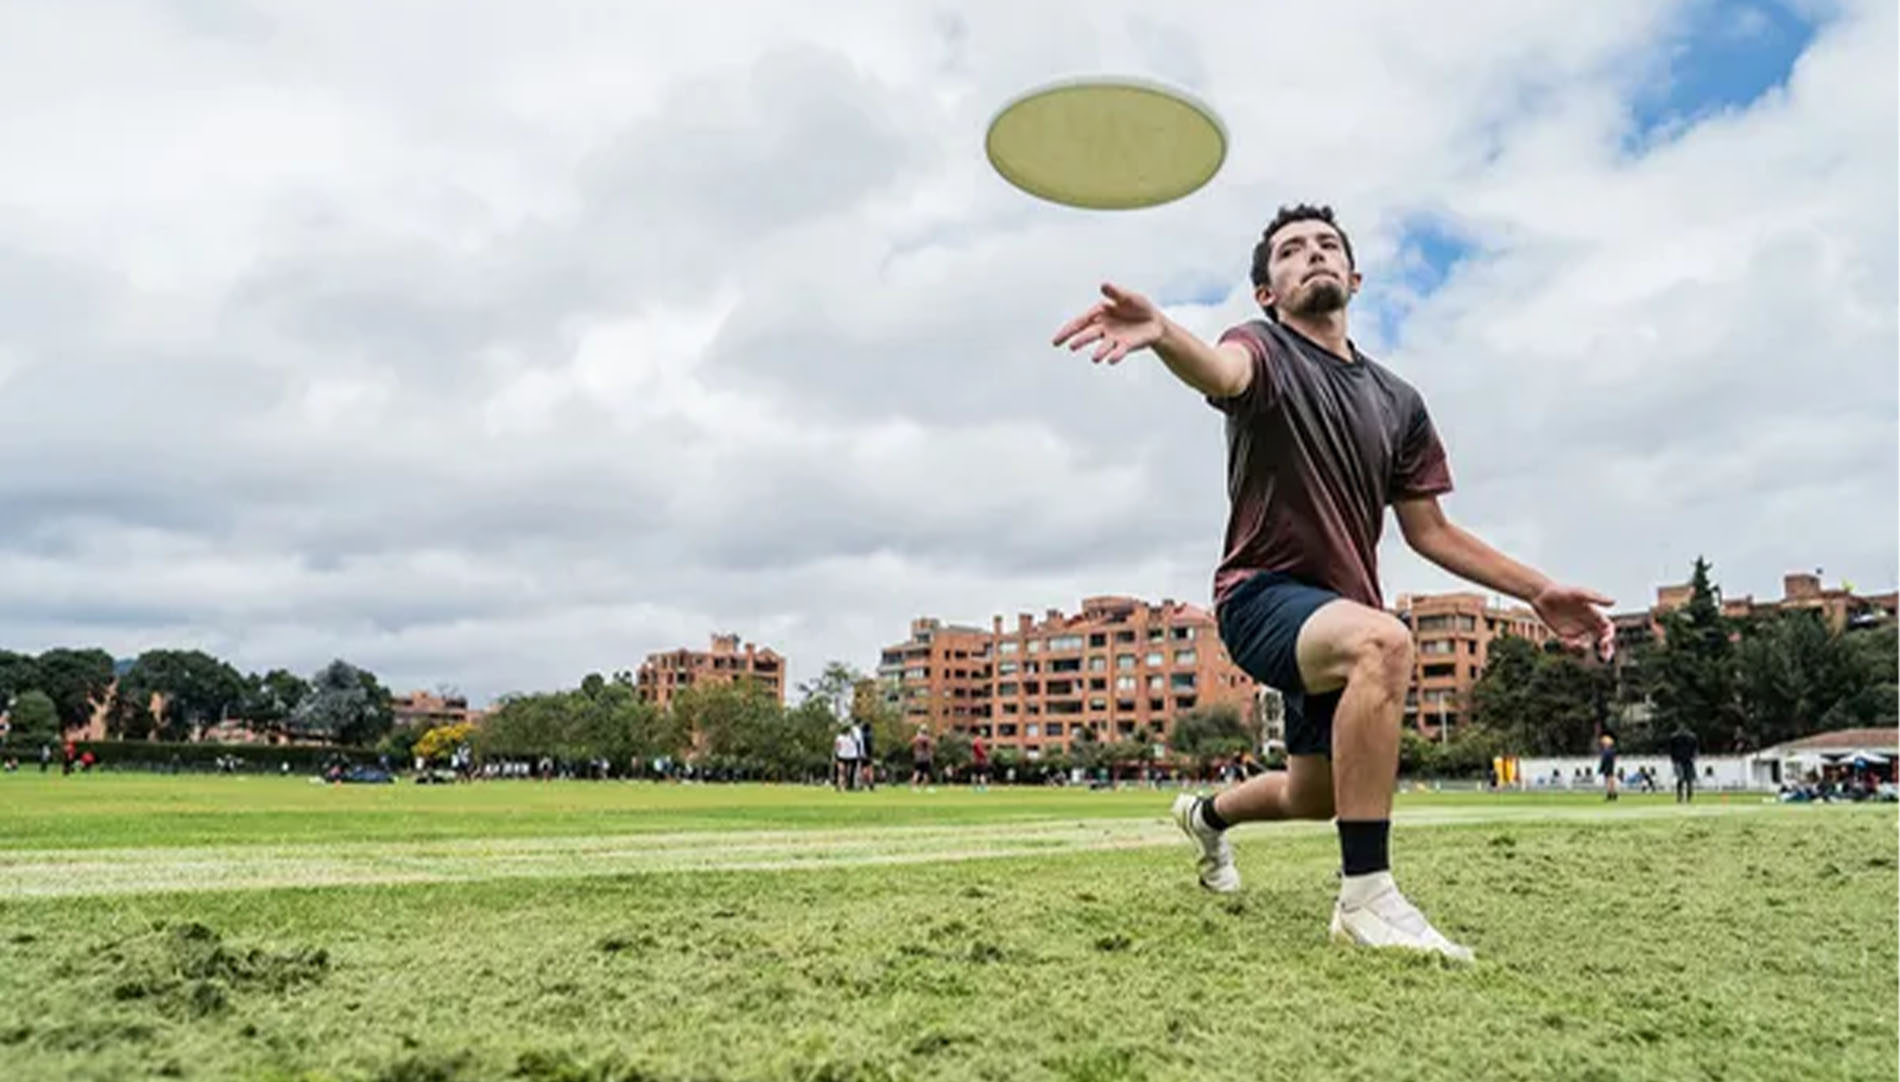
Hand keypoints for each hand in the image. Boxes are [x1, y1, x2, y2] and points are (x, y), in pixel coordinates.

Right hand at [1051, 282, 1165, 363]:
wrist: (1155, 321)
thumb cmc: (1138, 306)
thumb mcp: (1129, 296)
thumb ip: (1116, 293)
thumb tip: (1104, 285)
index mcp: (1099, 314)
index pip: (1080, 323)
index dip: (1067, 331)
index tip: (1056, 341)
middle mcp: (1103, 328)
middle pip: (1088, 335)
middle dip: (1080, 340)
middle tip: (1071, 346)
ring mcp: (1114, 338)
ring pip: (1103, 346)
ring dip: (1099, 352)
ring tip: (1095, 358)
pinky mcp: (1126, 346)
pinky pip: (1119, 351)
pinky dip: (1115, 356)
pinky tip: (1111, 360)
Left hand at [1531, 584, 1616, 660]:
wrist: (1542, 595)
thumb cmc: (1562, 591)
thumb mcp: (1579, 594)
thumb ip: (1596, 598)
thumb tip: (1614, 601)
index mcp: (1593, 614)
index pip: (1607, 627)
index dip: (1609, 635)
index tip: (1604, 640)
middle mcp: (1586, 623)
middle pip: (1602, 639)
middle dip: (1606, 648)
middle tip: (1606, 657)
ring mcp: (1576, 629)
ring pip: (1587, 644)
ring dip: (1585, 647)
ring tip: (1577, 644)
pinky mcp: (1564, 634)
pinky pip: (1572, 645)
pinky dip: (1571, 646)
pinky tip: (1565, 641)